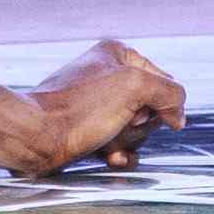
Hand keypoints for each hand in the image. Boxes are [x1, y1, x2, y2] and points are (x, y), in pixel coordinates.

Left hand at [0, 40, 185, 176]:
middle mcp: (107, 75)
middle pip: (150, 109)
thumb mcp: (135, 87)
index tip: (136, 110)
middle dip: (140, 127)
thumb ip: (170, 93)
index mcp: (117, 54)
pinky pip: (119, 144)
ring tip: (107, 144)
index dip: (159, 103)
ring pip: (136, 130)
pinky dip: (118, 154)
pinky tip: (107, 158)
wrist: (36, 137)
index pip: (165, 82)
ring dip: (128, 143)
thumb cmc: (80, 109)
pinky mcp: (87, 129)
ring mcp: (97, 103)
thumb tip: (178, 116)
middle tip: (119, 126)